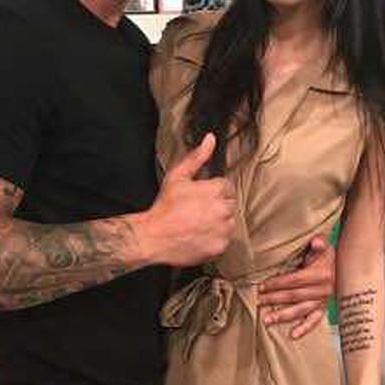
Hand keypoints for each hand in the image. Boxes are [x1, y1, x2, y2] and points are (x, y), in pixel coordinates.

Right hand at [134, 133, 235, 266]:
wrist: (154, 237)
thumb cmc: (165, 206)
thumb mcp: (177, 176)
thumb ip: (197, 157)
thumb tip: (211, 138)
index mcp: (217, 189)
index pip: (226, 187)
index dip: (212, 191)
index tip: (199, 198)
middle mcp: (224, 209)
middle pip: (230, 204)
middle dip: (217, 206)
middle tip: (197, 211)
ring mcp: (223, 229)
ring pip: (229, 222)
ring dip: (219, 222)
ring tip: (198, 224)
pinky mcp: (220, 246)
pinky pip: (224, 239)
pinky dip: (215, 238)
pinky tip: (199, 235)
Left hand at [258, 235, 334, 338]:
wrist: (343, 266)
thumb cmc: (328, 255)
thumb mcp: (324, 245)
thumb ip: (319, 242)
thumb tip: (316, 242)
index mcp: (321, 275)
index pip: (295, 281)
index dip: (277, 284)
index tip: (262, 286)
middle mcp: (324, 290)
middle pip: (294, 296)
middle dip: (274, 299)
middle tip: (258, 301)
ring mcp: (324, 301)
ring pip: (301, 310)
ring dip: (283, 316)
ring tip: (267, 320)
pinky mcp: (323, 308)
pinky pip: (314, 320)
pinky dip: (304, 329)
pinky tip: (293, 335)